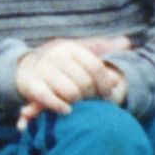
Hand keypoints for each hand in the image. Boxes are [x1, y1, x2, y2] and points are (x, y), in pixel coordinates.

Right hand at [14, 37, 129, 128]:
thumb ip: (103, 48)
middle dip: (91, 95)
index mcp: (71, 48)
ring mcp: (43, 69)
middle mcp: (56, 56)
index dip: (105, 83)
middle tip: (92, 101)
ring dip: (78, 102)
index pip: (95, 66)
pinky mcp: (31, 84)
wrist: (27, 67)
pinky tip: (67, 111)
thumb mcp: (81, 52)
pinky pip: (48, 98)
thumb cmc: (62, 63)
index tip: (108, 93)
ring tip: (80, 105)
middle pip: (84, 82)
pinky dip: (59, 106)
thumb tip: (126, 43)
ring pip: (70, 92)